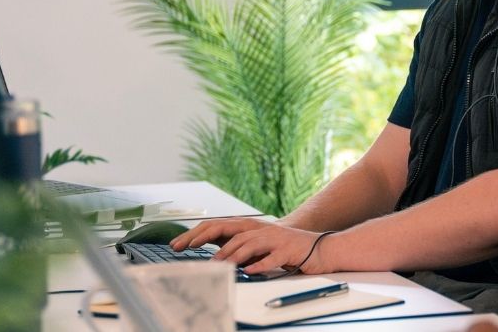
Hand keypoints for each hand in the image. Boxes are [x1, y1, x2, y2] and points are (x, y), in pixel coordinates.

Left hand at [170, 218, 338, 274]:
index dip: (197, 233)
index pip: (218, 226)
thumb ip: (238, 247)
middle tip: (189, 249)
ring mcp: (275, 238)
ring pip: (249, 243)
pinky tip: (250, 270)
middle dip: (207, 239)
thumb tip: (214, 255)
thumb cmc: (284, 249)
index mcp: (250, 227)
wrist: (319, 248)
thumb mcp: (258, 245)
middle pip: (230, 232)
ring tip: (218, 263)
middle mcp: (260, 229)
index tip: (179, 244)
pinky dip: (261, 264)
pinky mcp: (288, 250)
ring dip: (232, 253)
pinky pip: (273, 257)